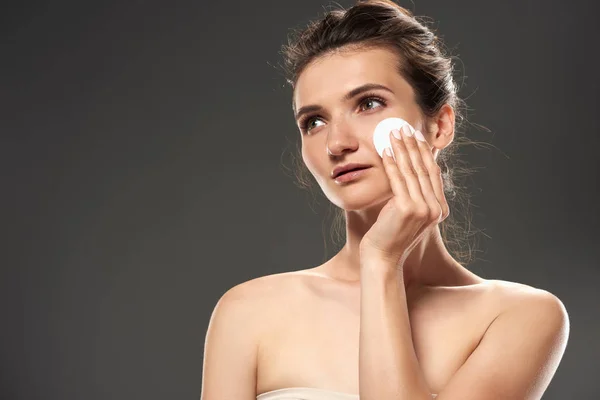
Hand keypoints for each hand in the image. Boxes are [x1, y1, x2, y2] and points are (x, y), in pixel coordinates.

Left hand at [359, 125, 449, 266]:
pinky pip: (398, 180)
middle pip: (423, 169)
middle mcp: (435, 209)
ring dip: (402, 149)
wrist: (383, 257)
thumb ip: (414, 197)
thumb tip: (410, 172)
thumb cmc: (390, 235)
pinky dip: (392, 163)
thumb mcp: (407, 214)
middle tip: (404, 127)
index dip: (424, 153)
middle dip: (413, 146)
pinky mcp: (407, 209)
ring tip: (393, 133)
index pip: (432, 174)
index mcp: (439, 209)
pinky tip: (386, 150)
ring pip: (411, 172)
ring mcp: (423, 209)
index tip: (416, 136)